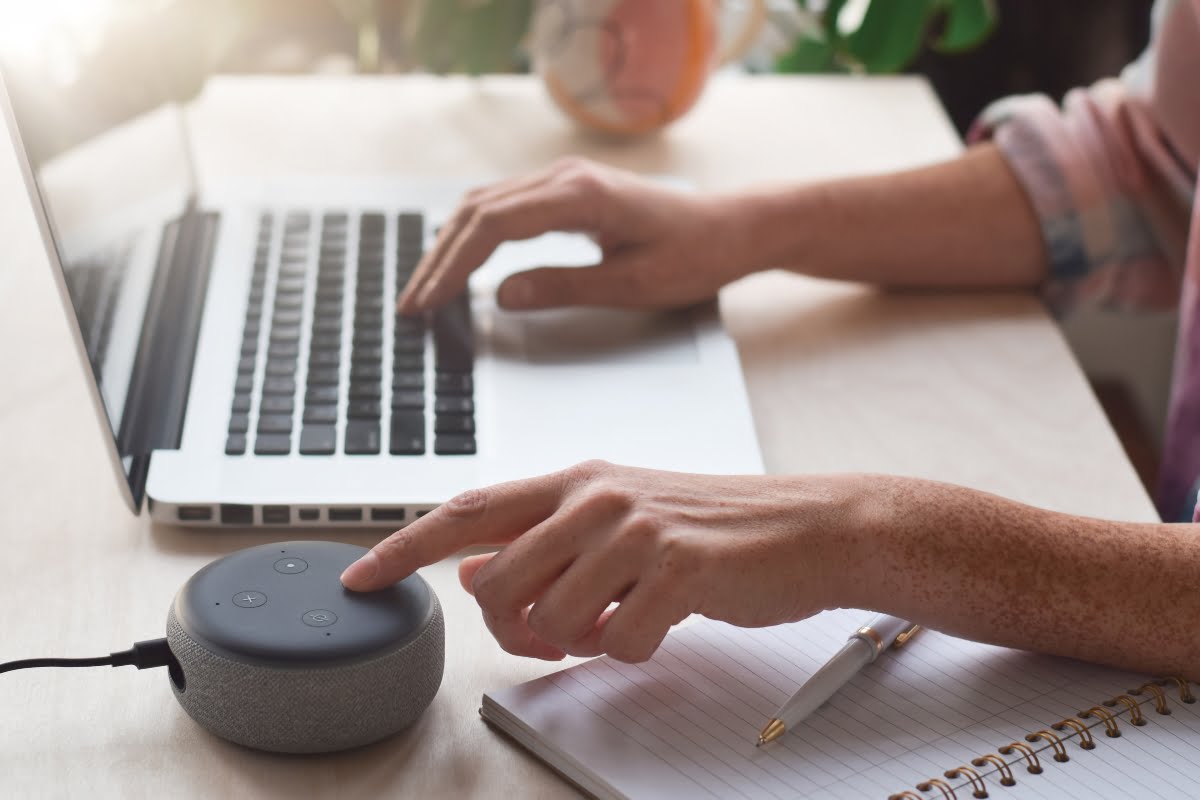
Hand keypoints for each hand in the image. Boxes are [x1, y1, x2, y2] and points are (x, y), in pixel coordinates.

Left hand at [341, 461, 859, 662]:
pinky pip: (615, 643)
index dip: (404, 547)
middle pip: (497, 584)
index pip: (467, 510)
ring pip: (551, 620)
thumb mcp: (619, 519)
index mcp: (576, 480)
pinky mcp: (674, 569)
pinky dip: (631, 649)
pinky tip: (660, 621)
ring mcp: (634, 530)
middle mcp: (596, 496)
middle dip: (512, 628)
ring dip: (578, 641)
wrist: (805, 527)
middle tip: (554, 635)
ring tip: (620, 618)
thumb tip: (476, 570)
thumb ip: (546, 541)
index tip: (360, 577)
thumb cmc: (711, 527)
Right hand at [397, 158, 758, 313]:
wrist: (730, 229)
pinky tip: (460, 261)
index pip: (493, 227)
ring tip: (426, 288)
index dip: (454, 267)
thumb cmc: (694, 255)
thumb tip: (500, 296)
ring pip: (486, 205)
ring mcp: (564, 180)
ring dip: (451, 246)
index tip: (429, 302)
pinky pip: (505, 206)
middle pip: (478, 212)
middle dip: (439, 260)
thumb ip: (563, 288)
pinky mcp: (567, 191)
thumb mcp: (632, 286)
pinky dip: (474, 234)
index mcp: (580, 196)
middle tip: (412, 305)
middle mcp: (565, 178)